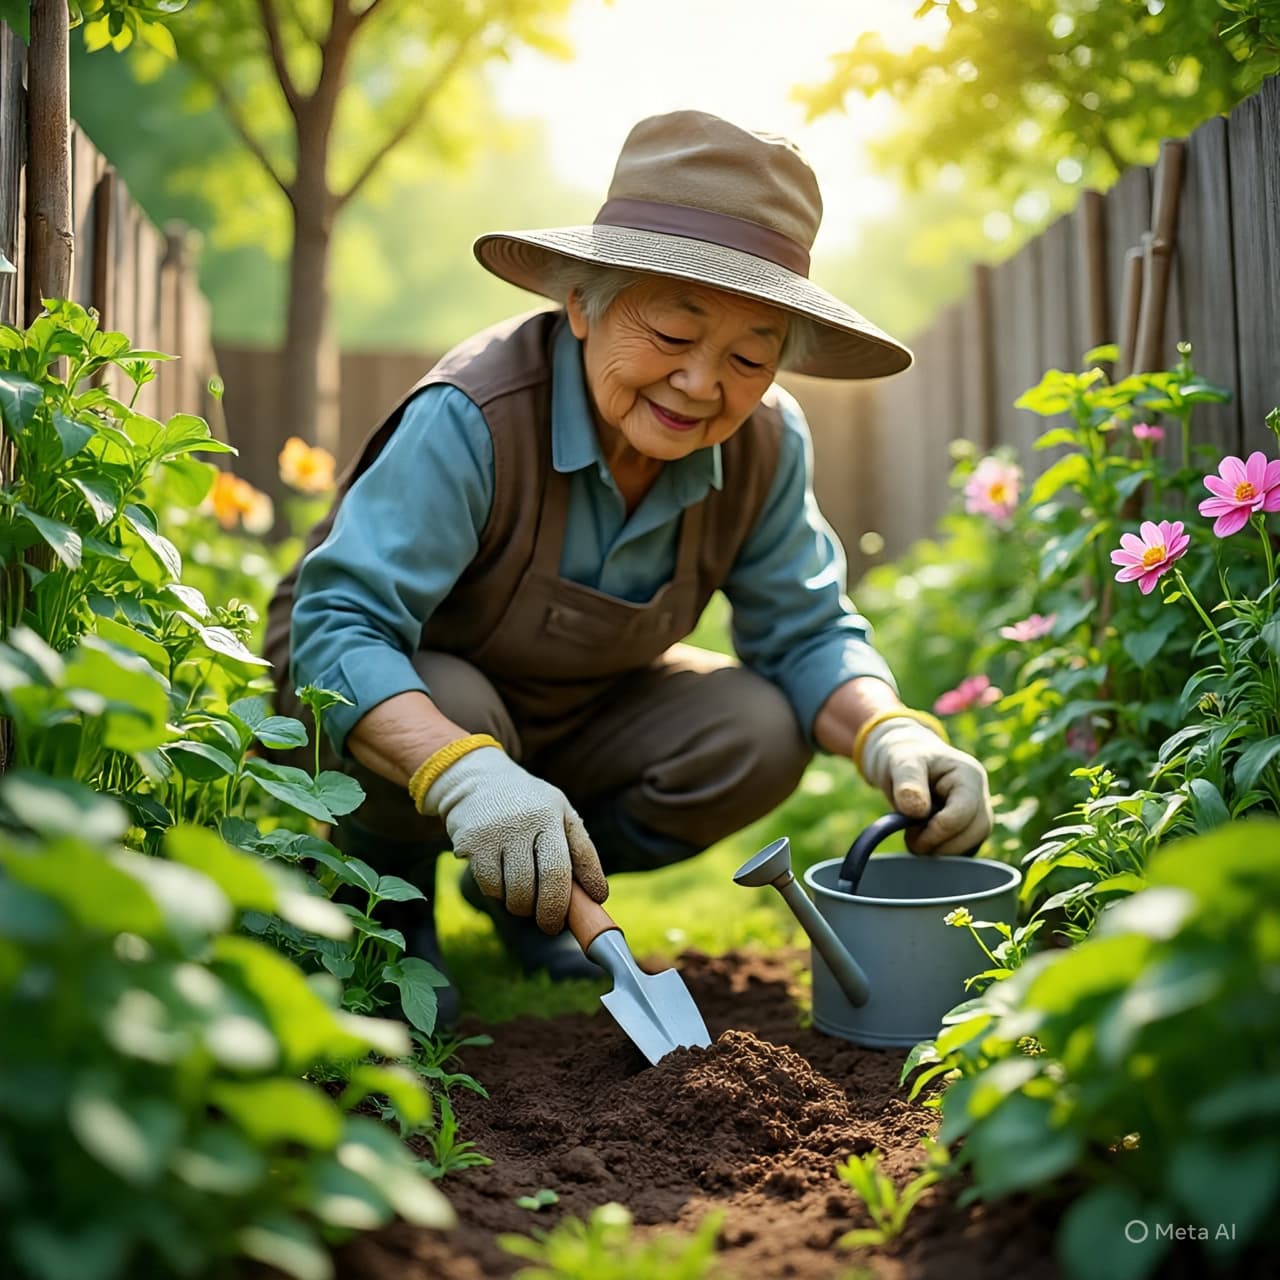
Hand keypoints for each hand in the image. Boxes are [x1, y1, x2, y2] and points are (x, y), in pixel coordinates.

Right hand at [418, 747, 607, 931]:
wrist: (475, 780)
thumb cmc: (528, 805)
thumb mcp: (559, 813)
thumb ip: (580, 850)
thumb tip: (597, 895)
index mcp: (551, 813)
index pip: (571, 862)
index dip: (584, 891)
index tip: (589, 910)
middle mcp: (525, 821)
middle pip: (547, 882)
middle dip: (552, 913)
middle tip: (551, 924)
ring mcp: (497, 832)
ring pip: (516, 892)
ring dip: (523, 906)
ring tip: (525, 896)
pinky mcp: (472, 844)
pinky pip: (491, 887)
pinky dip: (499, 893)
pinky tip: (502, 879)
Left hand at [858, 717, 992, 854]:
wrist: (903, 760)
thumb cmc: (903, 757)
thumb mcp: (900, 763)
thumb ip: (908, 783)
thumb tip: (917, 811)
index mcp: (969, 776)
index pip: (963, 814)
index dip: (937, 831)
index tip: (910, 834)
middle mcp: (981, 795)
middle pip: (976, 832)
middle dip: (943, 845)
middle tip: (912, 841)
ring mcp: (978, 812)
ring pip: (974, 844)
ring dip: (944, 851)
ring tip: (916, 839)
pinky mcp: (970, 828)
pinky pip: (966, 850)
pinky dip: (945, 853)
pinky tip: (925, 842)